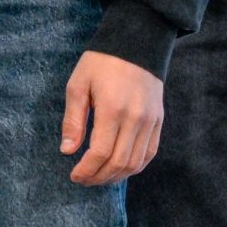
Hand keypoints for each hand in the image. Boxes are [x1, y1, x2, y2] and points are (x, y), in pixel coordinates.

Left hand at [62, 50, 163, 184]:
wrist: (136, 45)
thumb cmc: (100, 63)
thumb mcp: (78, 85)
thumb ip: (73, 120)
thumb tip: (67, 151)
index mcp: (113, 109)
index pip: (101, 152)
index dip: (87, 169)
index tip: (74, 176)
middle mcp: (136, 119)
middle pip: (120, 162)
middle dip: (99, 177)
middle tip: (83, 180)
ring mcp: (151, 122)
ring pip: (136, 162)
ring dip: (117, 176)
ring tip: (98, 177)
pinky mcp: (159, 122)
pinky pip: (149, 153)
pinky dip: (135, 166)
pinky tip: (119, 169)